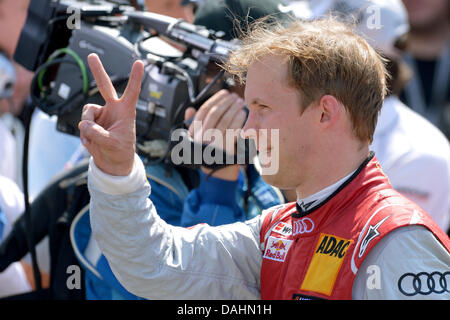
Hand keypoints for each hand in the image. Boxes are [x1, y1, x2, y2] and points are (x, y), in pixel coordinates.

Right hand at [78, 53, 143, 175]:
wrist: (112, 164)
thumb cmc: (120, 152)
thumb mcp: (112, 144)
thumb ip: (97, 134)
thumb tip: (84, 124)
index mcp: (126, 111)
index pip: (132, 92)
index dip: (135, 77)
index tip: (139, 62)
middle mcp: (113, 109)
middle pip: (104, 87)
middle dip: (97, 71)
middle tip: (92, 56)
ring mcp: (101, 115)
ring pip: (87, 112)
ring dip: (87, 126)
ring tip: (93, 138)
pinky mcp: (91, 122)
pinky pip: (82, 123)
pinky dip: (84, 134)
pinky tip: (90, 142)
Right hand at [184, 89, 246, 179]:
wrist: (218, 173)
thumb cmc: (210, 153)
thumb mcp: (197, 139)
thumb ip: (193, 124)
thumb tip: (190, 109)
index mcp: (194, 133)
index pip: (203, 111)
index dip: (215, 100)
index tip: (225, 93)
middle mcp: (201, 138)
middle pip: (214, 113)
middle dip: (226, 102)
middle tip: (235, 97)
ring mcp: (212, 144)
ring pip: (224, 120)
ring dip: (233, 109)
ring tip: (241, 103)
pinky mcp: (224, 150)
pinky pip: (232, 130)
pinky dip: (238, 120)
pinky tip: (242, 113)